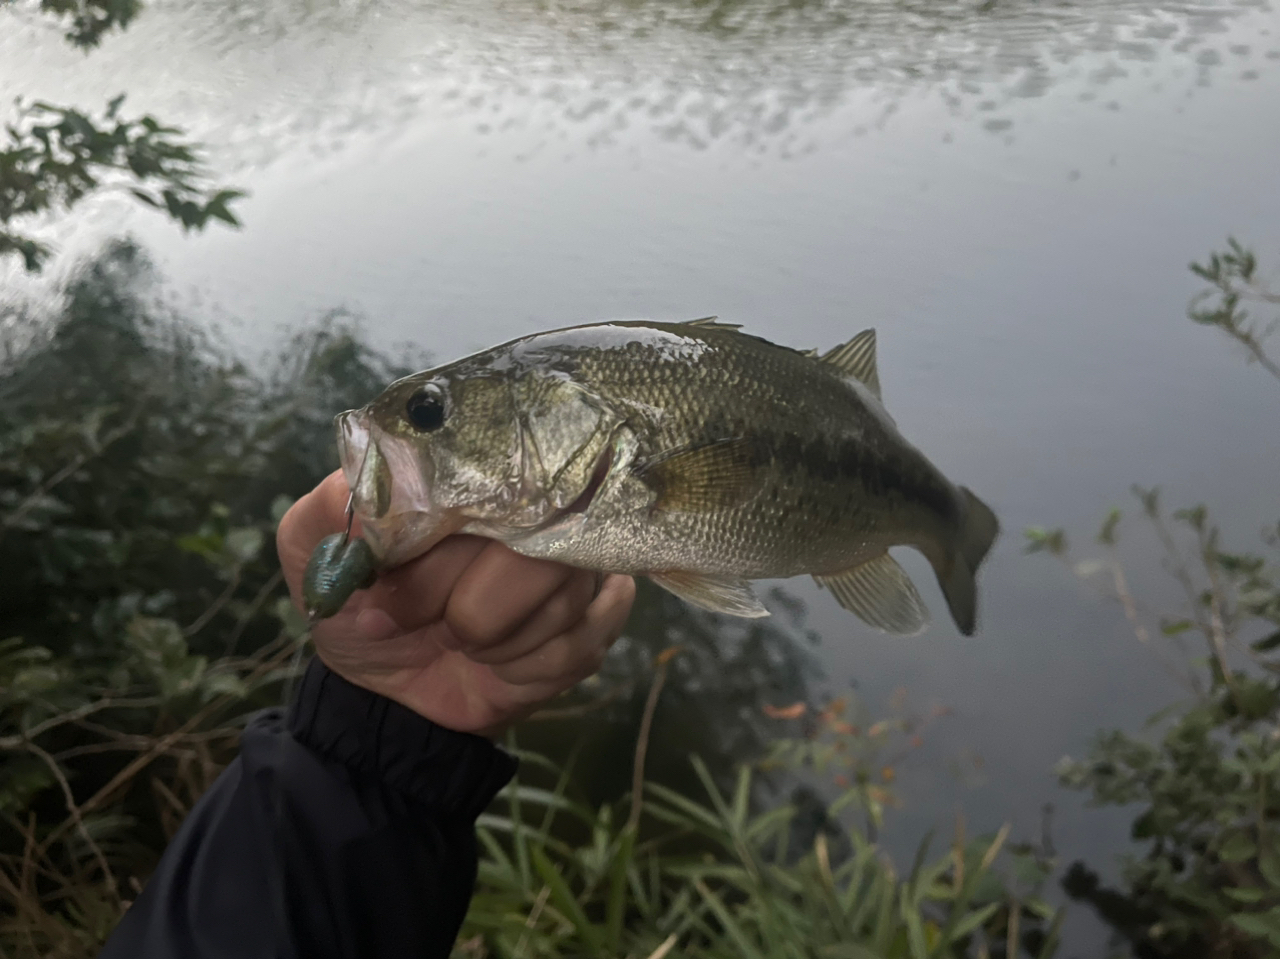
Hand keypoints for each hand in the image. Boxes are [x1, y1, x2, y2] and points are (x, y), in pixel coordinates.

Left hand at [276, 470, 634, 735]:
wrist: (389, 689)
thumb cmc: (361, 604)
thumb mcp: (313, 553)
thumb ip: (330, 509)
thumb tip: (379, 479)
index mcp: (476, 474)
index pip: (491, 487)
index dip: (440, 551)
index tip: (389, 581)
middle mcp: (543, 501)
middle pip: (534, 552)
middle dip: (462, 608)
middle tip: (416, 620)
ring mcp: (580, 556)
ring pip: (560, 601)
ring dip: (493, 641)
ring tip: (462, 639)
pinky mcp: (601, 615)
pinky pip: (580, 644)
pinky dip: (527, 667)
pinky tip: (503, 661)